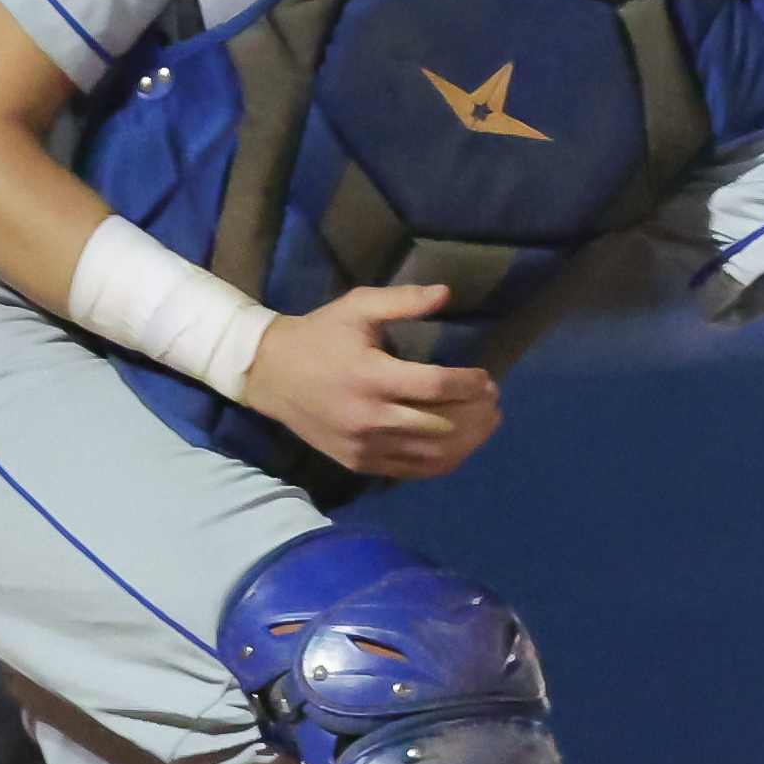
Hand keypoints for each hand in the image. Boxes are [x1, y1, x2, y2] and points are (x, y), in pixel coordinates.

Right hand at [238, 280, 503, 479]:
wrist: (269, 374)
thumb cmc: (318, 335)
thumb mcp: (357, 307)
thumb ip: (403, 300)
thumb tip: (446, 293)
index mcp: (372, 376)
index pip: (436, 386)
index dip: (470, 383)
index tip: (487, 377)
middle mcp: (371, 418)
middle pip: (441, 424)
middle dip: (477, 412)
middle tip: (494, 399)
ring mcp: (365, 446)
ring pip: (432, 453)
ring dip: (469, 440)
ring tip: (487, 422)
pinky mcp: (359, 463)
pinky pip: (411, 470)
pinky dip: (442, 461)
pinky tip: (461, 446)